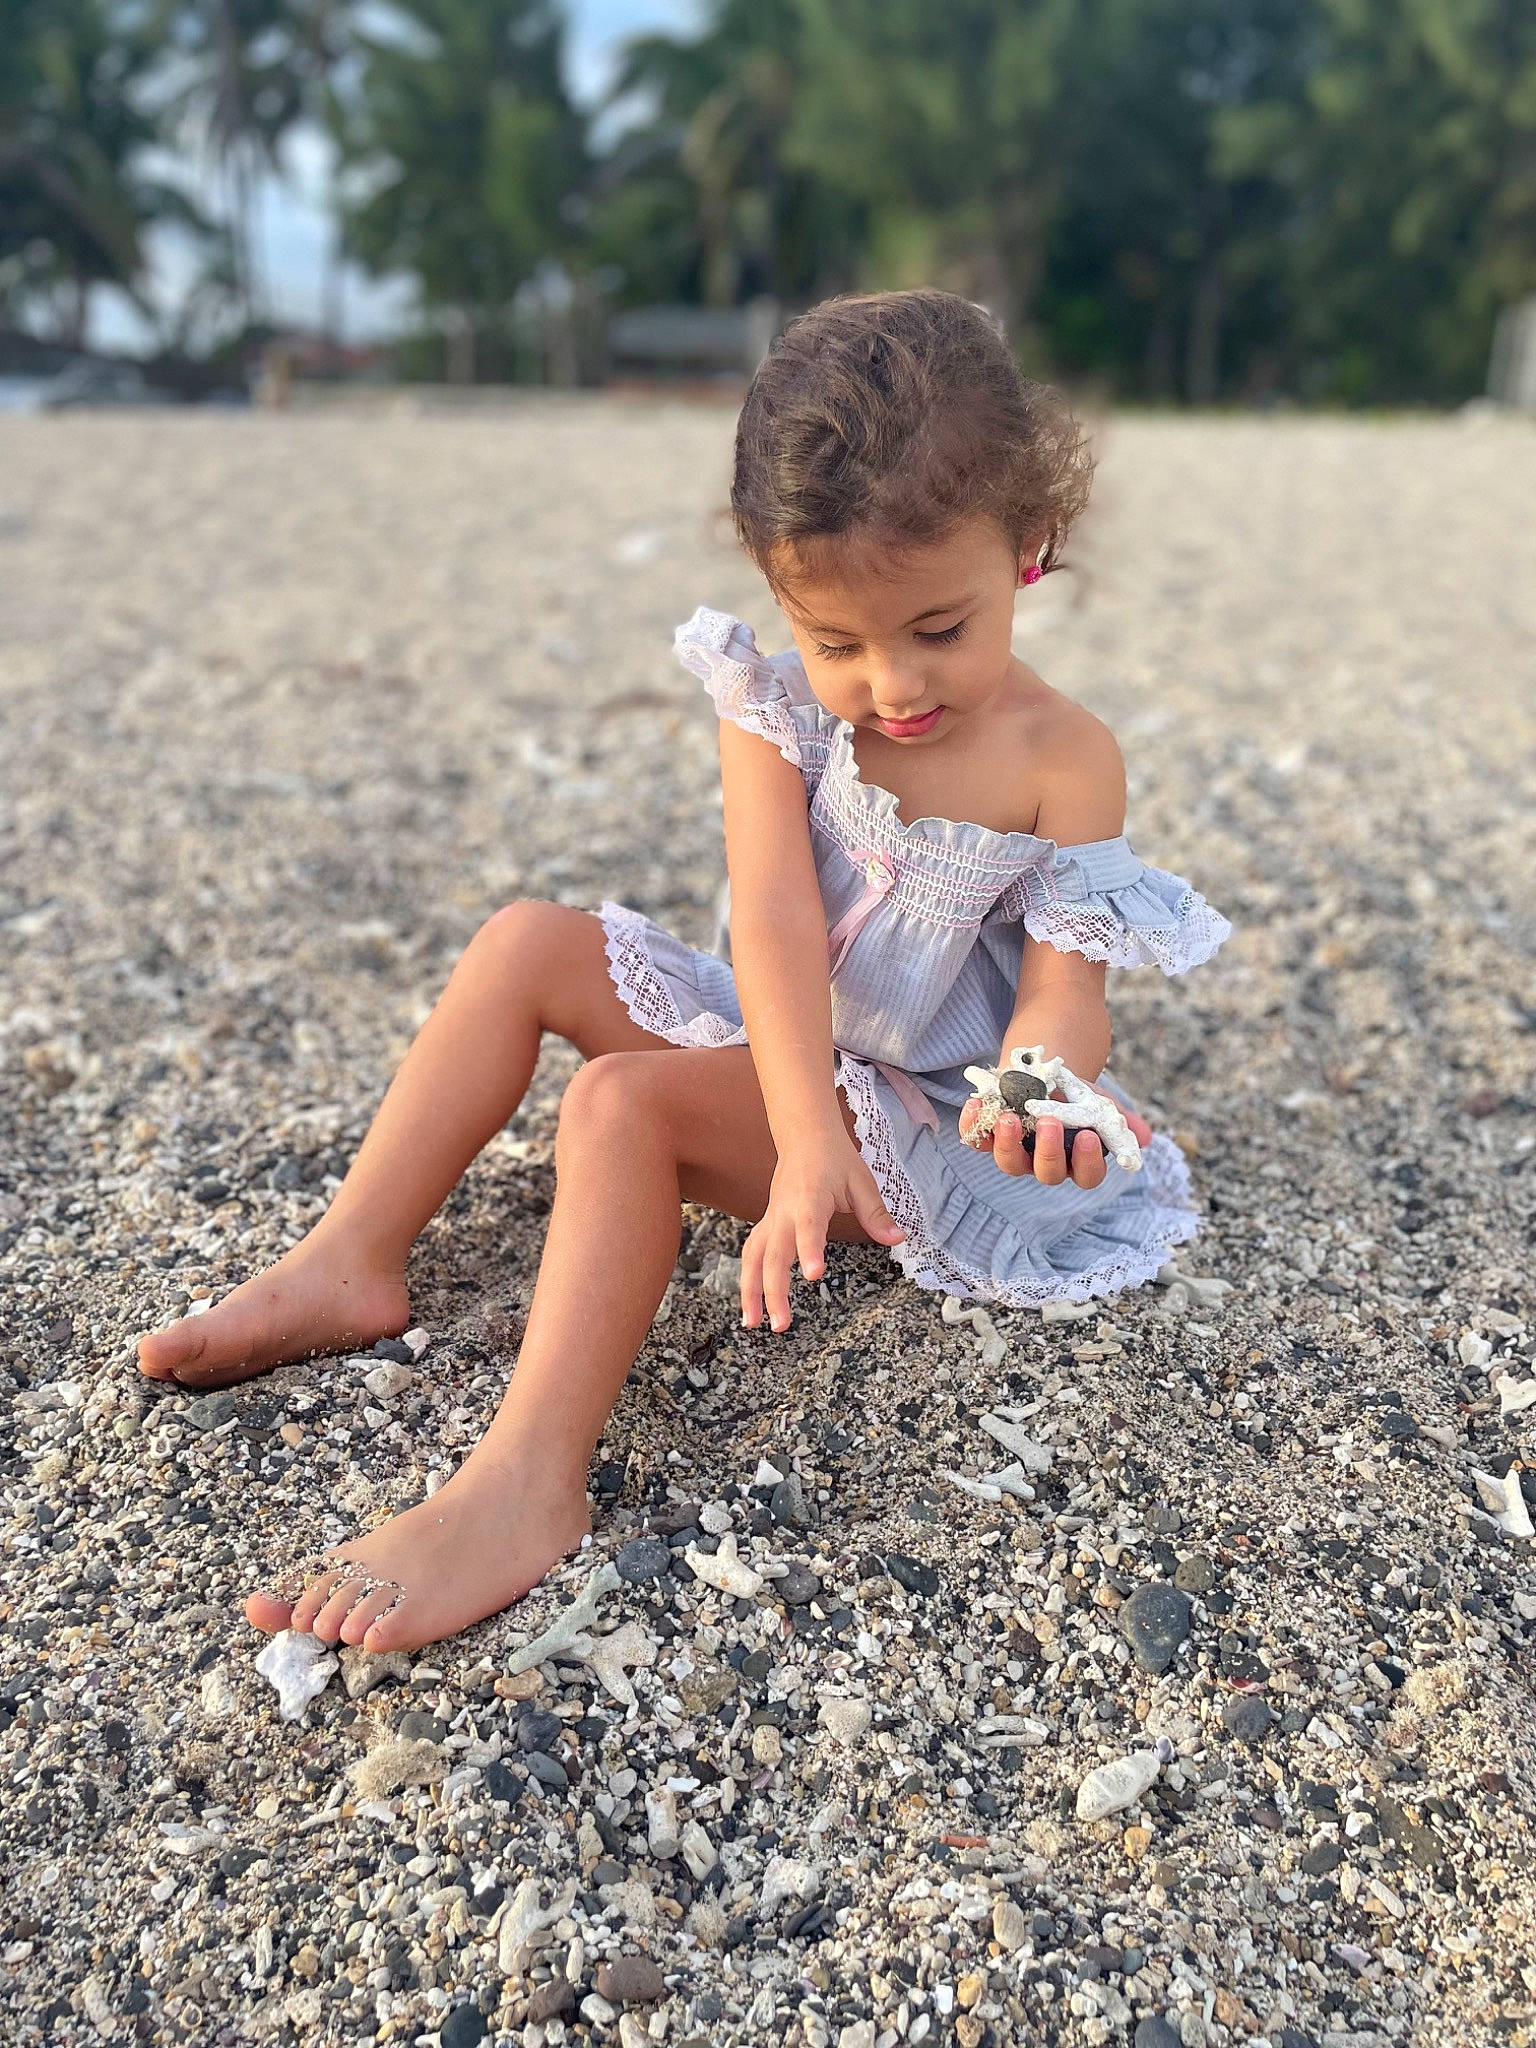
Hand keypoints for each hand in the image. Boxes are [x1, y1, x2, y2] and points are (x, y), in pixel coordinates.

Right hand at [741, 1135, 905, 1333]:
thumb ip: (876, 1213)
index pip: (809, 1227)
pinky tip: (751, 1303)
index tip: (815, 1275)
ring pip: (752, 1257)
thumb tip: (898, 1238)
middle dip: (774, 1291)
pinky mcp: (767, 1223)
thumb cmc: (833, 1157)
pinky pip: (752, 1252)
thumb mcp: (861, 1181)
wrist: (804, 1134)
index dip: (810, 1250)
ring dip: (750, 1290)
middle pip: (773, 1253)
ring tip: (751, 1323)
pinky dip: (748, 1278)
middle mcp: (784, 1210)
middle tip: (782, 1324)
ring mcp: (772, 1218)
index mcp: (810, 1197)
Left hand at [959, 1087, 1153, 1190]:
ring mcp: (1016, 1153)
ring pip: (1009, 1163)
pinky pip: (977, 1140)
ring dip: (1008, 1143)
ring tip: (1010, 1118)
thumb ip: (1119, 1121)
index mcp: (1077, 1161)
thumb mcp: (1100, 1103)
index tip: (1089, 1136)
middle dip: (1048, 1150)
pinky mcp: (989, 1138)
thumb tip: (1143, 1136)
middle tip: (1050, 1122)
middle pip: (1047, 1173)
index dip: (1087, 1160)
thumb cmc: (1077, 1095)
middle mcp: (1045, 1164)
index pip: (1087, 1175)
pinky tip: (975, 1105)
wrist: (1044, 1073)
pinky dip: (974, 1126)